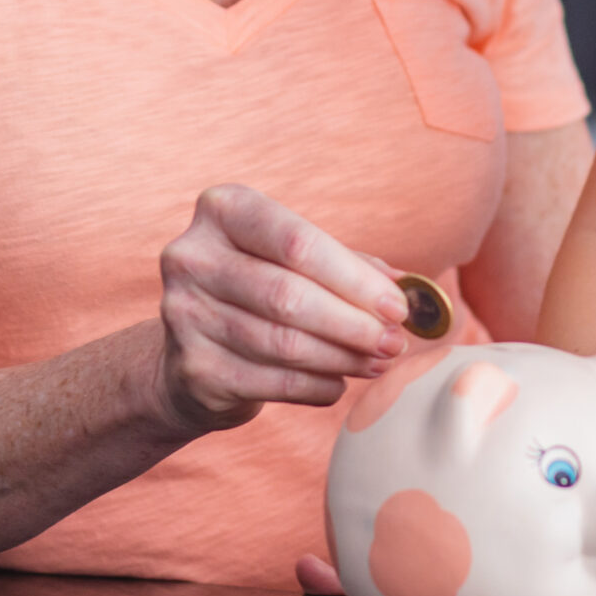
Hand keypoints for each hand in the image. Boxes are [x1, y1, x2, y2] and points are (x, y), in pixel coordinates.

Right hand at [154, 184, 409, 432]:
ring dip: (343, 358)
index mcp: (222, 210)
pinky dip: (317, 386)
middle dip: (355, 324)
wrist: (189, 349)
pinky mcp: (193, 368)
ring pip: (284, 343)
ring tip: (378, 362)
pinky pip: (272, 383)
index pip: (297, 242)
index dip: (355, 279)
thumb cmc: (258, 290)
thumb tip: (411, 288)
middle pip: (290, 295)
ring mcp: (184, 314)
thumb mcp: (296, 261)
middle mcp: (192, 257)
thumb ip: (350, 265)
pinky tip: (339, 382)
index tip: (398, 307)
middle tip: (395, 342)